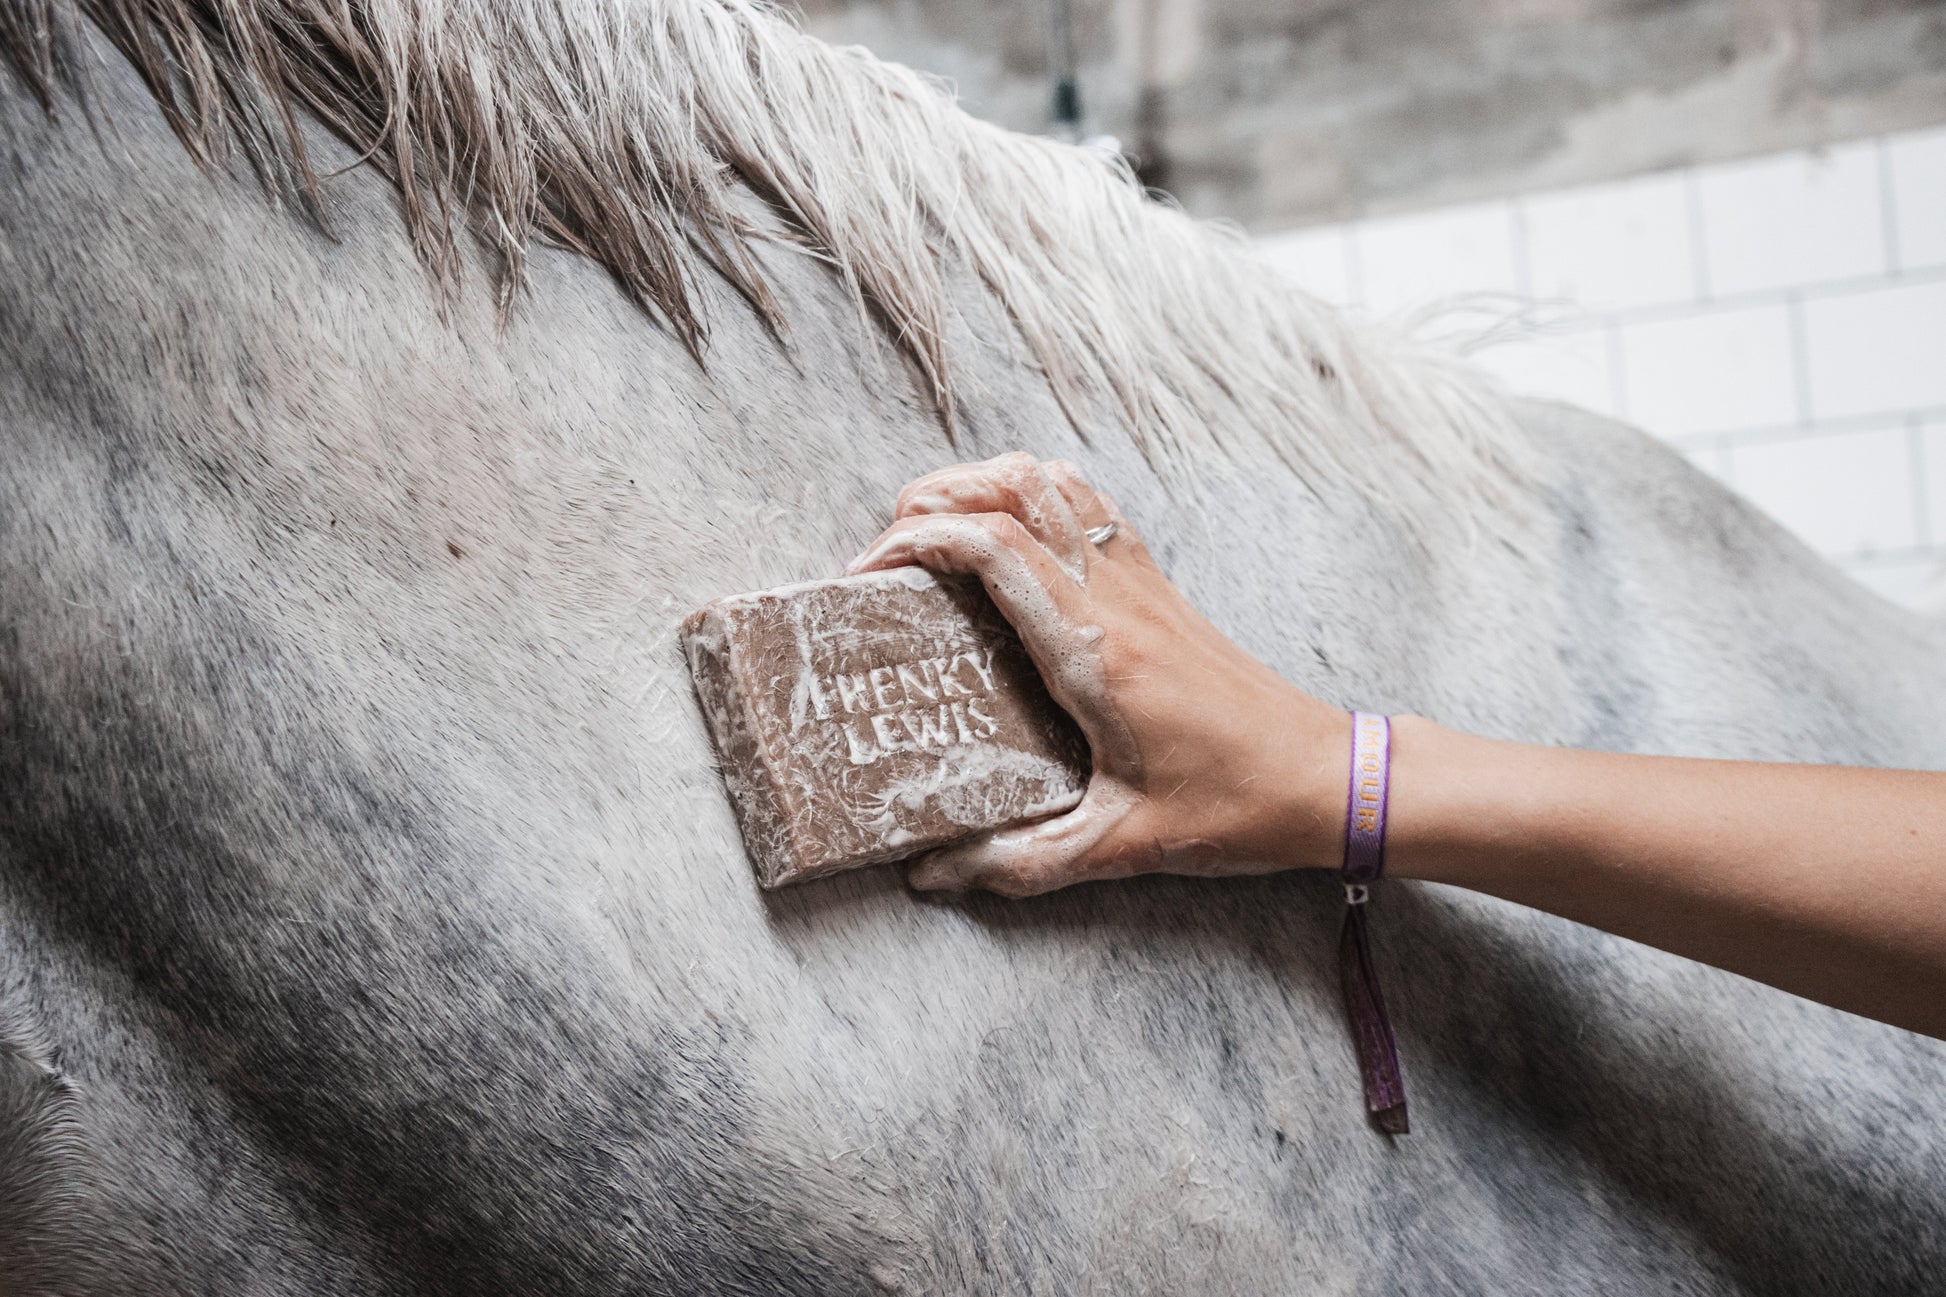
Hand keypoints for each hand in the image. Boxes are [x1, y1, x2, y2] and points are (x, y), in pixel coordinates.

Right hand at [846, 453, 1351, 896]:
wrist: (1328, 779)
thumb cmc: (1233, 808)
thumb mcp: (1119, 847)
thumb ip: (1020, 863)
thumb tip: (933, 876)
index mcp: (1095, 647)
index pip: (991, 545)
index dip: (914, 541)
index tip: (865, 575)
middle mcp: (1117, 595)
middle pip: (1012, 488)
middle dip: (932, 499)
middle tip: (885, 549)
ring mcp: (1143, 581)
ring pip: (1054, 480)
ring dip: (984, 484)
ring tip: (935, 528)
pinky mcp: (1161, 588)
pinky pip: (1092, 506)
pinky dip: (1038, 496)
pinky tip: (1012, 537)